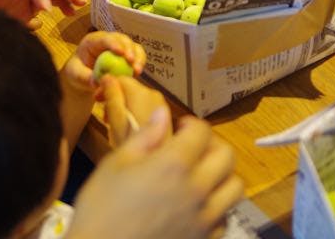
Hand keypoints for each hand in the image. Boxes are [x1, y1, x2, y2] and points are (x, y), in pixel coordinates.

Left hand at [62, 31, 145, 94]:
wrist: (83, 76)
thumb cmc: (76, 72)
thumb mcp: (75, 75)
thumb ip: (85, 77)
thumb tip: (95, 82)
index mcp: (93, 41)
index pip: (105, 38)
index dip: (114, 43)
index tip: (121, 53)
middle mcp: (109, 40)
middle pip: (123, 39)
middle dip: (129, 49)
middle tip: (131, 62)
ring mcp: (120, 46)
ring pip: (133, 46)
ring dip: (137, 57)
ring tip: (137, 70)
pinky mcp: (127, 55)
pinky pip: (137, 56)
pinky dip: (139, 63)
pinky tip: (138, 73)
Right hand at [68, 112, 242, 238]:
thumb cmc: (100, 210)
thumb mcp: (116, 164)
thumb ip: (145, 136)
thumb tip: (162, 114)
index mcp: (173, 165)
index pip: (202, 131)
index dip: (191, 124)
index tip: (179, 128)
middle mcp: (195, 191)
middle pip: (226, 156)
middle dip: (211, 144)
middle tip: (193, 147)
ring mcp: (203, 220)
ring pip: (234, 187)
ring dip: (221, 175)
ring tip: (200, 175)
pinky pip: (225, 218)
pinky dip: (218, 207)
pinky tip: (197, 205)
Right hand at [100, 75, 171, 146]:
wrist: (153, 179)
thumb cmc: (130, 151)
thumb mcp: (115, 124)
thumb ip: (112, 97)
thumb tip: (107, 76)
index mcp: (143, 95)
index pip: (123, 79)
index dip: (107, 87)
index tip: (97, 100)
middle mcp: (157, 97)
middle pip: (133, 90)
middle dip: (117, 99)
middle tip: (105, 118)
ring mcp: (165, 110)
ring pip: (141, 101)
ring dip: (127, 109)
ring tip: (115, 129)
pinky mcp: (168, 123)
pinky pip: (149, 111)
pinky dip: (137, 116)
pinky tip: (130, 135)